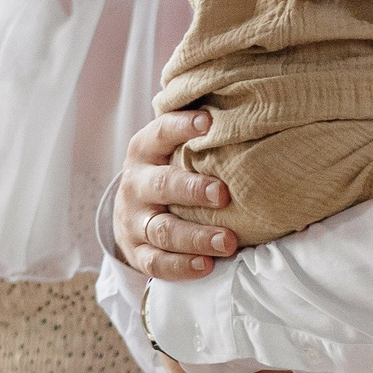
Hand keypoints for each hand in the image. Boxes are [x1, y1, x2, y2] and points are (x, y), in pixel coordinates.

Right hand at [114, 111, 242, 281]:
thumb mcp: (169, 150)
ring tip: (228, 241)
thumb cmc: (165, 172)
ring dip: (196, 236)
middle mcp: (135, 185)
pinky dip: (181, 266)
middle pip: (161, 185)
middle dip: (192, 190)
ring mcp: (134, 221)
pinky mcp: (136, 252)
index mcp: (144, 152)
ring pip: (162, 230)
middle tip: (223, 194)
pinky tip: (206, 265)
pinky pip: (156, 263)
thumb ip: (196, 134)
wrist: (128, 213)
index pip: (159, 134)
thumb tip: (244, 107)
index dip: (181, 127)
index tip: (208, 122)